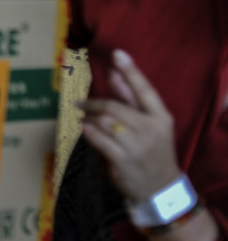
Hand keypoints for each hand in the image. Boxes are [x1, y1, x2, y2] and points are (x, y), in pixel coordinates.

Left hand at [78, 49, 180, 204]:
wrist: (160, 187)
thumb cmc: (151, 149)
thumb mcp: (149, 124)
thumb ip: (131, 99)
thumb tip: (114, 72)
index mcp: (161, 117)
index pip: (145, 90)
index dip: (131, 71)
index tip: (117, 54)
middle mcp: (151, 130)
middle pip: (115, 107)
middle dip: (93, 103)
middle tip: (79, 102)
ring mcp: (138, 146)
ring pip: (105, 122)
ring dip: (89, 117)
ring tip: (82, 117)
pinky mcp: (124, 161)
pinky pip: (100, 140)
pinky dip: (88, 132)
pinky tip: (83, 128)